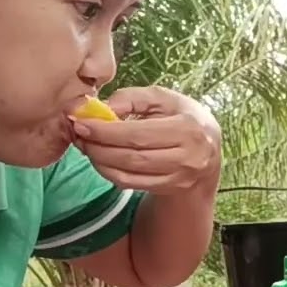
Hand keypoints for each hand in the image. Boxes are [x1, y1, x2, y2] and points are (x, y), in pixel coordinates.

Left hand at [70, 86, 220, 193]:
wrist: (207, 152)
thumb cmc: (182, 117)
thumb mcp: (164, 98)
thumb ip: (132, 97)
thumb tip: (101, 109)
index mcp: (188, 129)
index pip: (139, 134)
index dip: (106, 131)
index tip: (82, 123)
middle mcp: (187, 157)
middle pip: (132, 157)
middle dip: (99, 147)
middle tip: (79, 135)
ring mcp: (179, 177)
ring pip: (129, 174)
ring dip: (100, 161)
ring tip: (86, 146)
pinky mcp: (169, 189)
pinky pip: (131, 184)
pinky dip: (109, 173)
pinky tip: (100, 160)